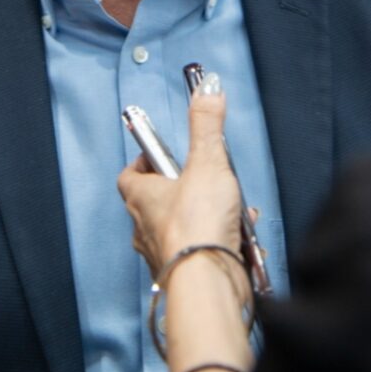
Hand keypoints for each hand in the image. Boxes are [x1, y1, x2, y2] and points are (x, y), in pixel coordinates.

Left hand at [117, 78, 242, 275]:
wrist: (207, 283)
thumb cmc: (197, 225)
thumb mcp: (206, 161)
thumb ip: (207, 125)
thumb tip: (207, 88)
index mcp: (141, 197)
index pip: (131, 173)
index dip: (146, 161)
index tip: (164, 152)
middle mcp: (145, 227)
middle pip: (158, 200)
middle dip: (184, 188)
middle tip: (204, 178)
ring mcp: (163, 254)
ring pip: (181, 227)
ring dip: (205, 215)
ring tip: (231, 209)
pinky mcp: (185, 275)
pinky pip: (199, 251)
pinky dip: (217, 241)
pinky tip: (240, 237)